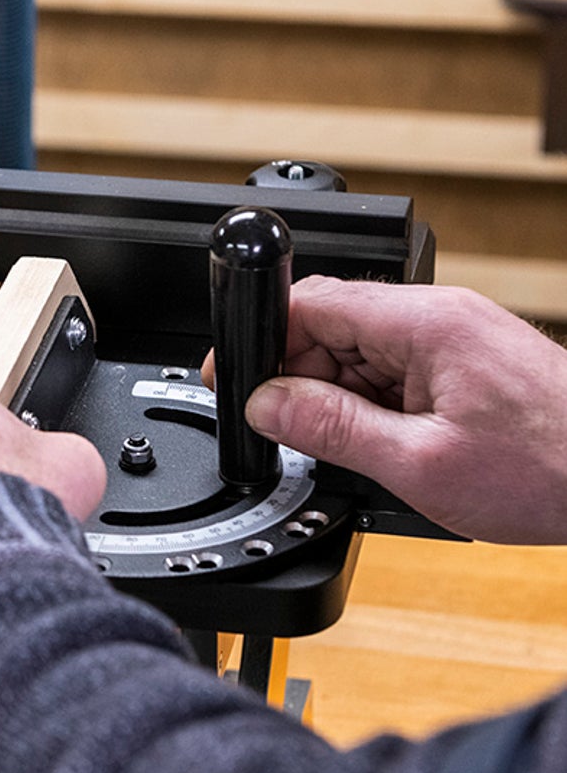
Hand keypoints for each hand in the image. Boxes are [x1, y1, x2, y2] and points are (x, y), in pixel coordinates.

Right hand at [202, 277, 566, 542]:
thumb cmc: (553, 469)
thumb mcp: (419, 464)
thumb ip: (330, 429)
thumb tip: (265, 405)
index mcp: (424, 322)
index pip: (309, 303)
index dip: (263, 341)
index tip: (237, 381)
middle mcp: (440, 316)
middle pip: (330, 329)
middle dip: (305, 383)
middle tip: (311, 440)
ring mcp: (457, 337)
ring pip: (360, 355)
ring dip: (346, 402)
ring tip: (377, 453)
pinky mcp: (469, 362)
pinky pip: (396, 372)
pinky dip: (381, 409)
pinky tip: (400, 448)